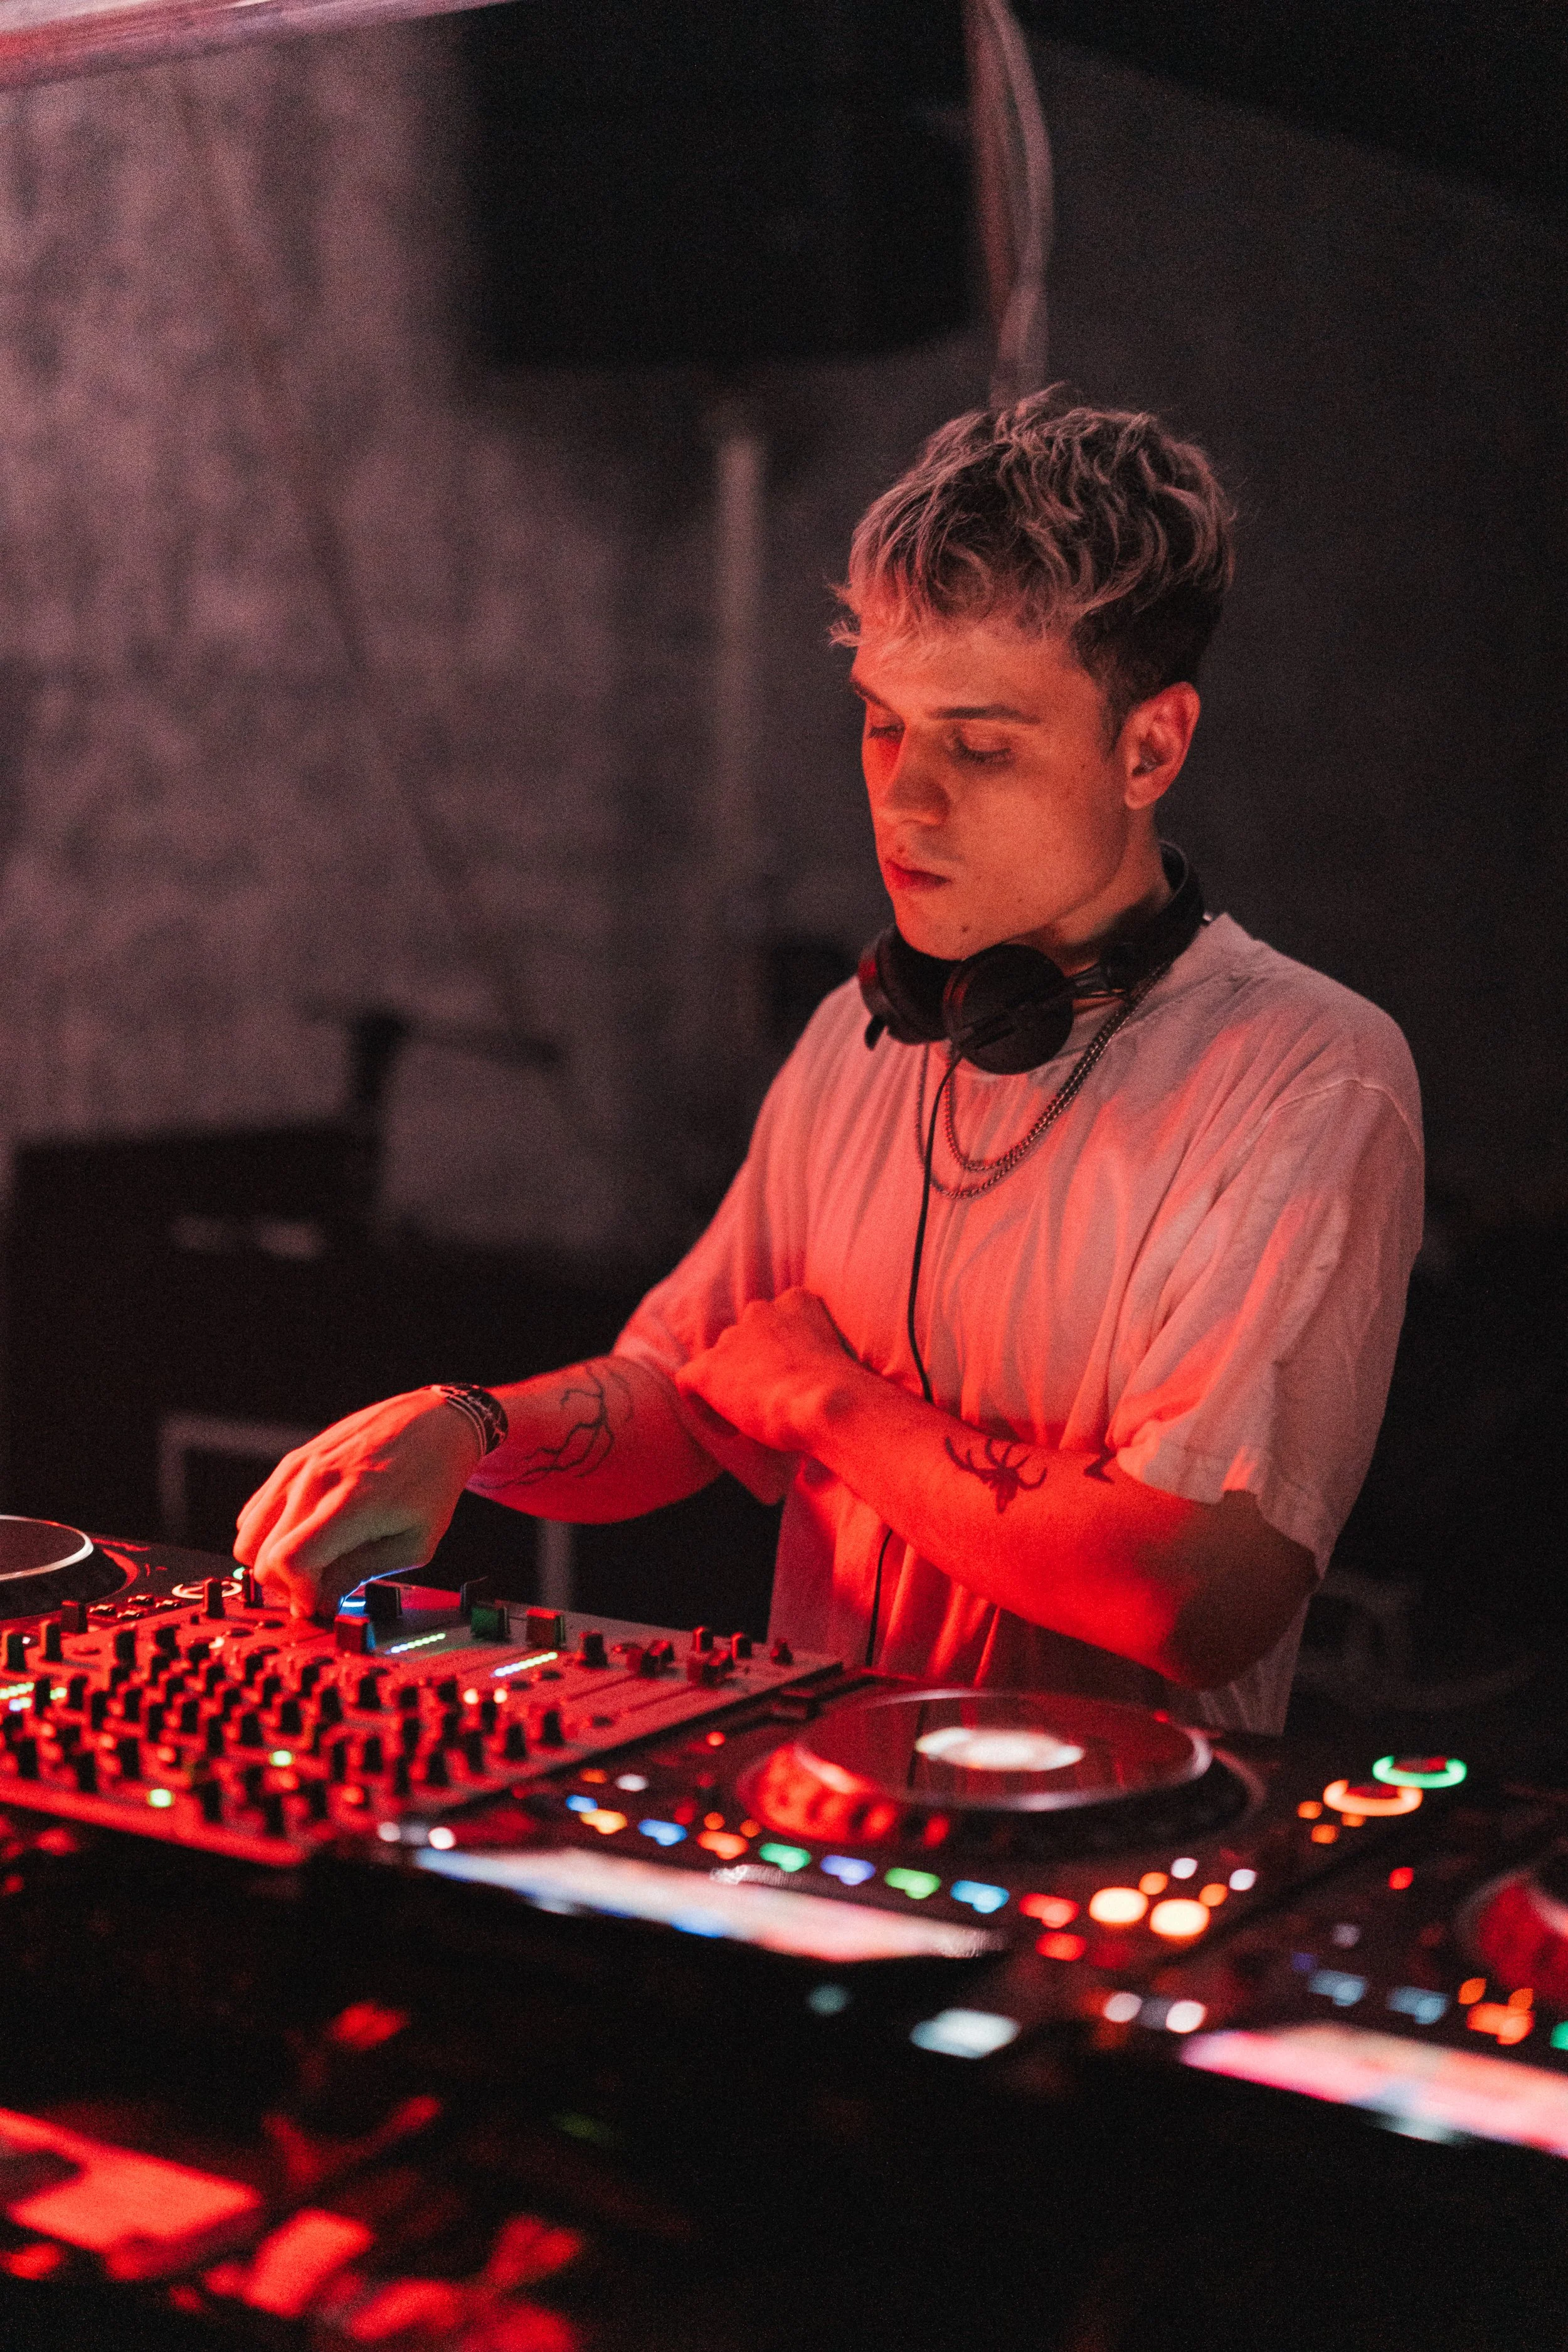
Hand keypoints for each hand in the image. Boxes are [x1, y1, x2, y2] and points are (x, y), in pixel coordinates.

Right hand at [234, 1391, 480, 1619]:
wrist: (435, 1422)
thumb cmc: (432, 1482)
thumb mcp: (414, 1543)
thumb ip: (360, 1574)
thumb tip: (319, 1602)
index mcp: (352, 1502)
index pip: (290, 1560)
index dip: (298, 1594)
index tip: (319, 1602)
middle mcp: (317, 1479)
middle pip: (259, 1554)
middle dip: (285, 1583)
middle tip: (319, 1587)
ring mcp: (300, 1466)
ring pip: (247, 1534)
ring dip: (271, 1559)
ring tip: (312, 1562)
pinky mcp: (293, 1460)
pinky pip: (255, 1510)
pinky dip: (269, 1533)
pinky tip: (306, 1535)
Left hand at [674, 1289, 862, 1456]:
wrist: (830, 1404)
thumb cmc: (845, 1394)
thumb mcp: (836, 1360)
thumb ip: (813, 1358)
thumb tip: (803, 1387)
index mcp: (797, 1302)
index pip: (775, 1321)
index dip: (776, 1356)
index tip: (788, 1383)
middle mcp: (761, 1311)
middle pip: (744, 1340)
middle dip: (752, 1369)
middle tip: (770, 1402)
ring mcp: (732, 1338)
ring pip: (720, 1362)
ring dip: (732, 1388)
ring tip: (752, 1419)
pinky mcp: (709, 1368)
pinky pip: (689, 1383)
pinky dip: (704, 1407)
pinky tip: (730, 1430)